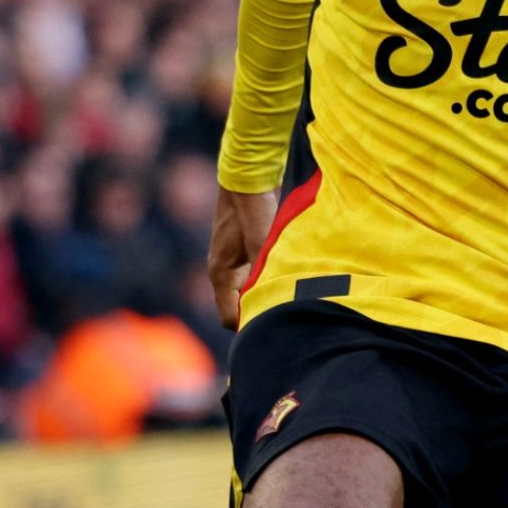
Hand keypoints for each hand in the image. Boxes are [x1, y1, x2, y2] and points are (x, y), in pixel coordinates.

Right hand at [208, 186, 278, 329]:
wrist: (247, 179)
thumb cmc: (253, 210)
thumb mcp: (262, 242)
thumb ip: (263, 272)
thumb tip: (273, 298)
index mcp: (221, 274)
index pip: (229, 318)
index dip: (249, 326)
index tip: (274, 329)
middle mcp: (221, 272)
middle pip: (236, 309)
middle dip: (257, 315)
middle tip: (286, 320)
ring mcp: (230, 263)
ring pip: (244, 294)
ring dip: (261, 299)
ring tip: (287, 303)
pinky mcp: (240, 253)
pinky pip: (249, 280)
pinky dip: (263, 284)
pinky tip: (284, 282)